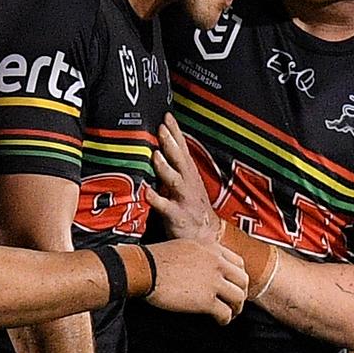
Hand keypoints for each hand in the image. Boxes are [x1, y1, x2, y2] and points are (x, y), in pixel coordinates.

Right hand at [144, 238, 246, 323]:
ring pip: (238, 297)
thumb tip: (204, 267)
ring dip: (236, 308)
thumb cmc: (155, 258)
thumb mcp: (184, 246)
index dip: (239, 277)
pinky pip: (225, 313)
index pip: (238, 263)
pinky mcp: (206, 300)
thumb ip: (200, 255)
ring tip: (229, 314)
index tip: (234, 285)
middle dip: (241, 293)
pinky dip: (225, 320)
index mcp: (211, 248)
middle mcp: (216, 263)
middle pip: (243, 280)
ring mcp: (213, 281)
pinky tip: (219, 322)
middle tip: (235, 302)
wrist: (144, 269)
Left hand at [145, 113, 221, 242]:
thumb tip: (157, 147)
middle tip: (161, 128)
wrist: (206, 236)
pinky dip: (157, 200)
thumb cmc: (190, 206)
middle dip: (171, 143)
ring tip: (156, 156)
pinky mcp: (178, 216)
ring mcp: (183, 199)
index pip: (182, 148)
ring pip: (174, 181)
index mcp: (188, 173)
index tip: (167, 116)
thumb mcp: (185, 182)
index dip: (175, 132)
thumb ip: (173, 166)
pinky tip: (148, 193)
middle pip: (180, 160)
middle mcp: (188, 183)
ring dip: (165, 168)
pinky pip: (166, 208)